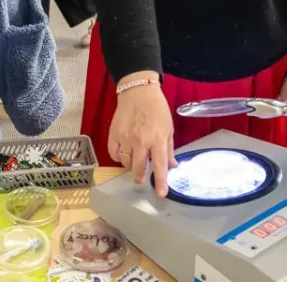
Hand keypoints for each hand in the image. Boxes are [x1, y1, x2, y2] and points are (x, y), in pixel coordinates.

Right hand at [108, 74, 177, 197]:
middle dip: (140, 177)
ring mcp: (125, 138)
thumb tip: (172, 166)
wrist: (138, 91)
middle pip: (139, 168)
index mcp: (157, 139)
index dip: (160, 182)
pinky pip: (113, 153)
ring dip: (130, 166)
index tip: (160, 194)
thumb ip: (169, 148)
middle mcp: (141, 141)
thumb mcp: (168, 127)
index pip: (160, 166)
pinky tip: (123, 155)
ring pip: (126, 163)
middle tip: (141, 178)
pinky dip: (118, 157)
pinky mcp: (114, 134)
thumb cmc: (156, 108)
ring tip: (134, 161)